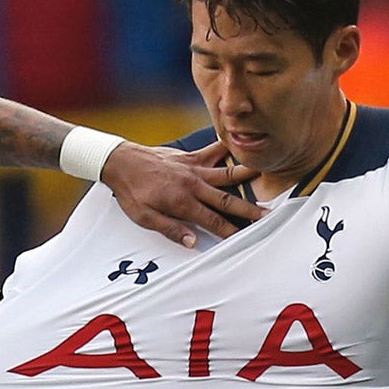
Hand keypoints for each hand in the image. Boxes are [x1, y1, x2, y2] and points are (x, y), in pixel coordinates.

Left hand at [100, 140, 262, 245]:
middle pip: (227, 199)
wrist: (121, 162)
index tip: (245, 238)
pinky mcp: (190, 157)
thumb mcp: (144, 218)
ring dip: (247, 175)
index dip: (230, 231)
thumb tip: (192, 242)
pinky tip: (240, 146)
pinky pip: (213, 151)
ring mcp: (193, 168)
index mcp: (182, 203)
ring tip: (266, 174)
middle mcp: (193, 185)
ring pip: (227, 172)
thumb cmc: (131, 192)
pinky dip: (227, 148)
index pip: (213, 221)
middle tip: (268, 215)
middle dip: (248, 209)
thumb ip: (170, 229)